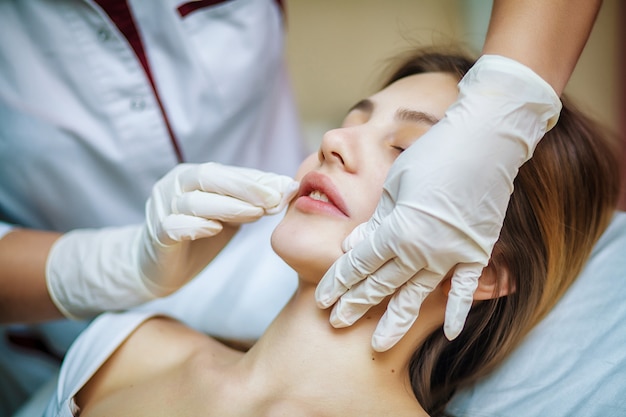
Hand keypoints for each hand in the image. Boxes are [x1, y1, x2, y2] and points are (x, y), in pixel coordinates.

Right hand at [46, 163, 297, 318]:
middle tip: (274, 198)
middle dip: (245, 187)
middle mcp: (175, 185)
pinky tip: (215, 229)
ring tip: (256, 214)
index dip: (258, 179)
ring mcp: (162, 208)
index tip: (286, 187)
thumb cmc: (198, 235)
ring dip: (227, 206)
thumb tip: (287, 190)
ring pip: (193, 201)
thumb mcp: (229, 215)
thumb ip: (252, 202)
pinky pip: (173, 226)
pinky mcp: (156, 234)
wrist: (158, 266)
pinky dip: (194, 226)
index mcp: (193, 176)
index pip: (229, 172)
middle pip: (209, 177)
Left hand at [315, 55, 560, 350]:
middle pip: (382, 284)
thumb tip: (353, 248)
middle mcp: (423, 250)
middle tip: (337, 322)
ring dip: (396, 319)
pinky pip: (466, 288)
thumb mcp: (395, 185)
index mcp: (398, 230)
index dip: (339, 282)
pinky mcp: (478, 251)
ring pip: (417, 295)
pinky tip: (452, 334)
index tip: (323, 299)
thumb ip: (376, 223)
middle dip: (356, 304)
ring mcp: (454, 254)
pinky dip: (460, 310)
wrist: (487, 139)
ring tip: (378, 344)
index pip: (360, 264)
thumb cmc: (434, 154)